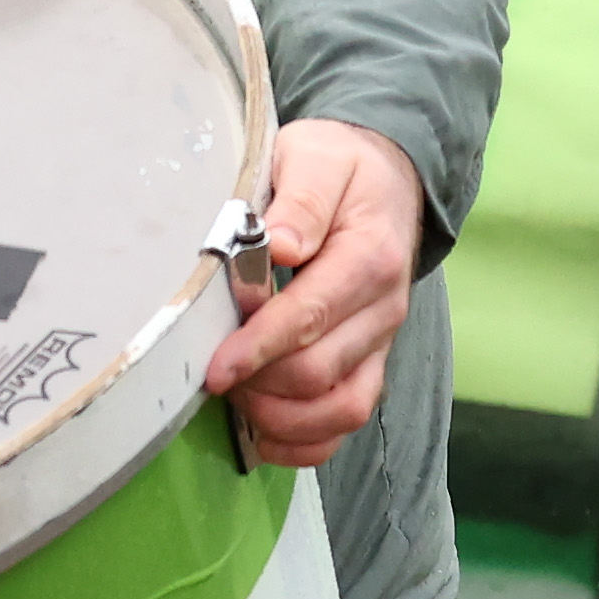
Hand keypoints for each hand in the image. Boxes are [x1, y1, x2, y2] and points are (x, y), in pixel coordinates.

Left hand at [205, 118, 422, 466]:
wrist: (387, 175)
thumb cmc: (339, 164)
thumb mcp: (316, 157)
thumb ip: (301, 200)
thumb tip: (276, 245)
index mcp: (369, 255)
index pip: (311, 316)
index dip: (259, 347)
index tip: (216, 366)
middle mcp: (383, 308)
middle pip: (320, 372)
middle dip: (259, 384)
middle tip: (211, 373)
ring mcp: (380, 340)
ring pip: (340, 409)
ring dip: (281, 417)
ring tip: (236, 400)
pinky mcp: (372, 361)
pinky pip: (350, 420)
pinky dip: (308, 441)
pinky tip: (266, 436)